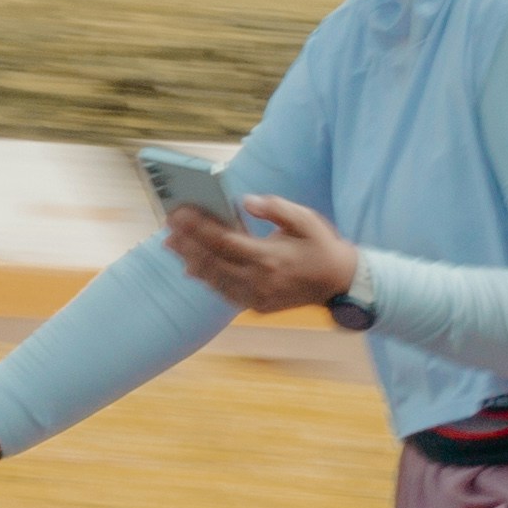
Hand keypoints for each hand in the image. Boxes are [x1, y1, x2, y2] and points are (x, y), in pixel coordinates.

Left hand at [166, 191, 364, 316]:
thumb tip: (246, 201)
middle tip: (167, 226)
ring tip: (172, 244)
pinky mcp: (257, 306)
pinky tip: (192, 267)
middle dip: (187, 243)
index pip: (224, 241)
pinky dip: (206, 279)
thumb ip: (276, 208)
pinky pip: (225, 292)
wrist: (340, 283)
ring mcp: (257, 297)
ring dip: (191, 261)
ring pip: (215, 280)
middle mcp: (260, 280)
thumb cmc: (321, 245)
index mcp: (270, 257)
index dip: (198, 227)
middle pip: (212, 262)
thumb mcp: (305, 219)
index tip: (179, 212)